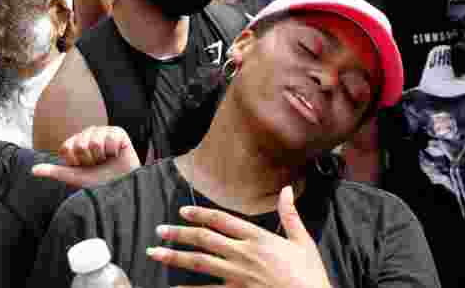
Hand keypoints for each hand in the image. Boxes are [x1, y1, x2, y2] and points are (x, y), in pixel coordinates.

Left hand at [31, 126, 139, 187]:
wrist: (122, 187)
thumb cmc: (99, 182)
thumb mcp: (75, 177)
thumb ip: (54, 172)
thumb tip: (32, 170)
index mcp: (77, 142)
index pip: (67, 148)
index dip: (75, 162)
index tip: (84, 168)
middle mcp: (89, 134)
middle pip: (79, 145)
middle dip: (89, 160)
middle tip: (98, 165)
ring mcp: (103, 131)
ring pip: (93, 142)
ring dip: (101, 157)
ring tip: (108, 161)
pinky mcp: (118, 132)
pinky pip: (109, 139)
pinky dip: (113, 151)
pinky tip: (117, 154)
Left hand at [147, 186, 331, 287]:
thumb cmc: (310, 274)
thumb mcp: (303, 241)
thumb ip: (290, 215)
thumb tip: (286, 189)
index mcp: (258, 237)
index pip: (222, 220)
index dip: (200, 214)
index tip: (182, 211)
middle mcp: (244, 254)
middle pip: (204, 239)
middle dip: (178, 234)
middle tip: (158, 231)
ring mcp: (238, 275)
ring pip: (200, 262)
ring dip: (175, 256)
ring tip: (155, 253)